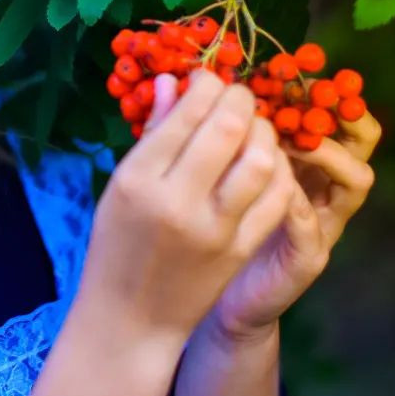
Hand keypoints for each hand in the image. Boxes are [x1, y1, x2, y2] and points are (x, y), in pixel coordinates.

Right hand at [81, 70, 294, 344]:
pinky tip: (265, 162)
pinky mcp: (240, 249)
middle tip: (236, 96)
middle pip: (227, 127)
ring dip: (263, 132)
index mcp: (137, 179)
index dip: (205, 85)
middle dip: (239, 99)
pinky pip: (275, 197)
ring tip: (251, 128)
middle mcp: (176, 200)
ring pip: (260, 159)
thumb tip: (173, 82)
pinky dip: (277, 170)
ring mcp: (213, 227)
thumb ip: (151, 134)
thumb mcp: (121, 186)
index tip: (207, 80)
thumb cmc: (117, 245)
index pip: (185, 114)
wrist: (131, 316)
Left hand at [148, 74, 380, 340]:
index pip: (324, 113)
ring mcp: (319, 223)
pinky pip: (313, 227)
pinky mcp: (308, 258)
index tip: (273, 70)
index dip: (309, 89)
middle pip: (357, 138)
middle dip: (326, 111)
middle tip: (287, 93)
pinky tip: (273, 186)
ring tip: (284, 136)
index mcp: (291, 160)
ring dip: (322, 151)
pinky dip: (296, 204)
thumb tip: (169, 82)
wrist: (194, 297)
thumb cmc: (195, 228)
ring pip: (353, 177)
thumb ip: (192, 132)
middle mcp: (315, 186)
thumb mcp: (193, 174)